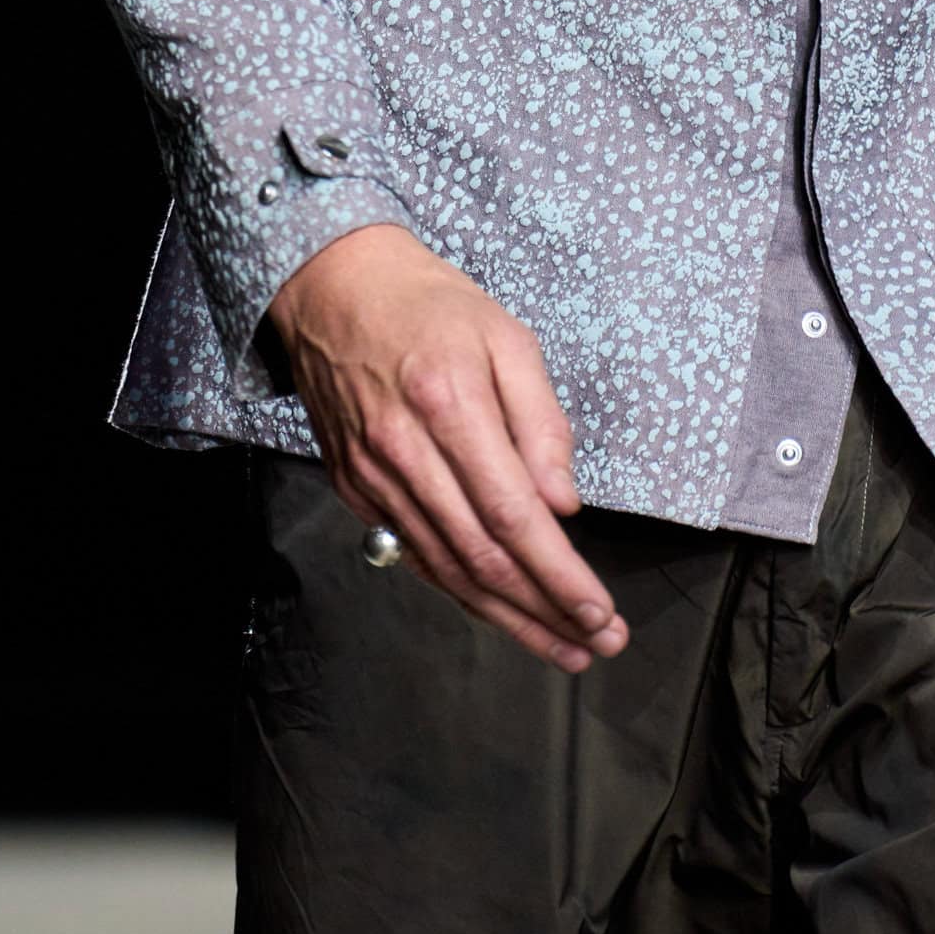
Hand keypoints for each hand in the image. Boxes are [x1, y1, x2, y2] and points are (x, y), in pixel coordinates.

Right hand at [267, 224, 629, 674]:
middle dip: (544, 611)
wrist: (334, 287)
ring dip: (508, 619)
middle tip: (596, 645)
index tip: (600, 612)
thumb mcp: (506, 336)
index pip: (513, 515)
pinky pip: (415, 555)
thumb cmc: (429, 304)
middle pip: (482, 557)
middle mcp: (406, 453)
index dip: (558, 574)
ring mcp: (373, 478)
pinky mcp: (355, 490)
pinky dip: (460, 591)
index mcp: (450, 406)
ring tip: (561, 646)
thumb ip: (540, 421)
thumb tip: (563, 504)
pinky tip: (499, 611)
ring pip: (448, 570)